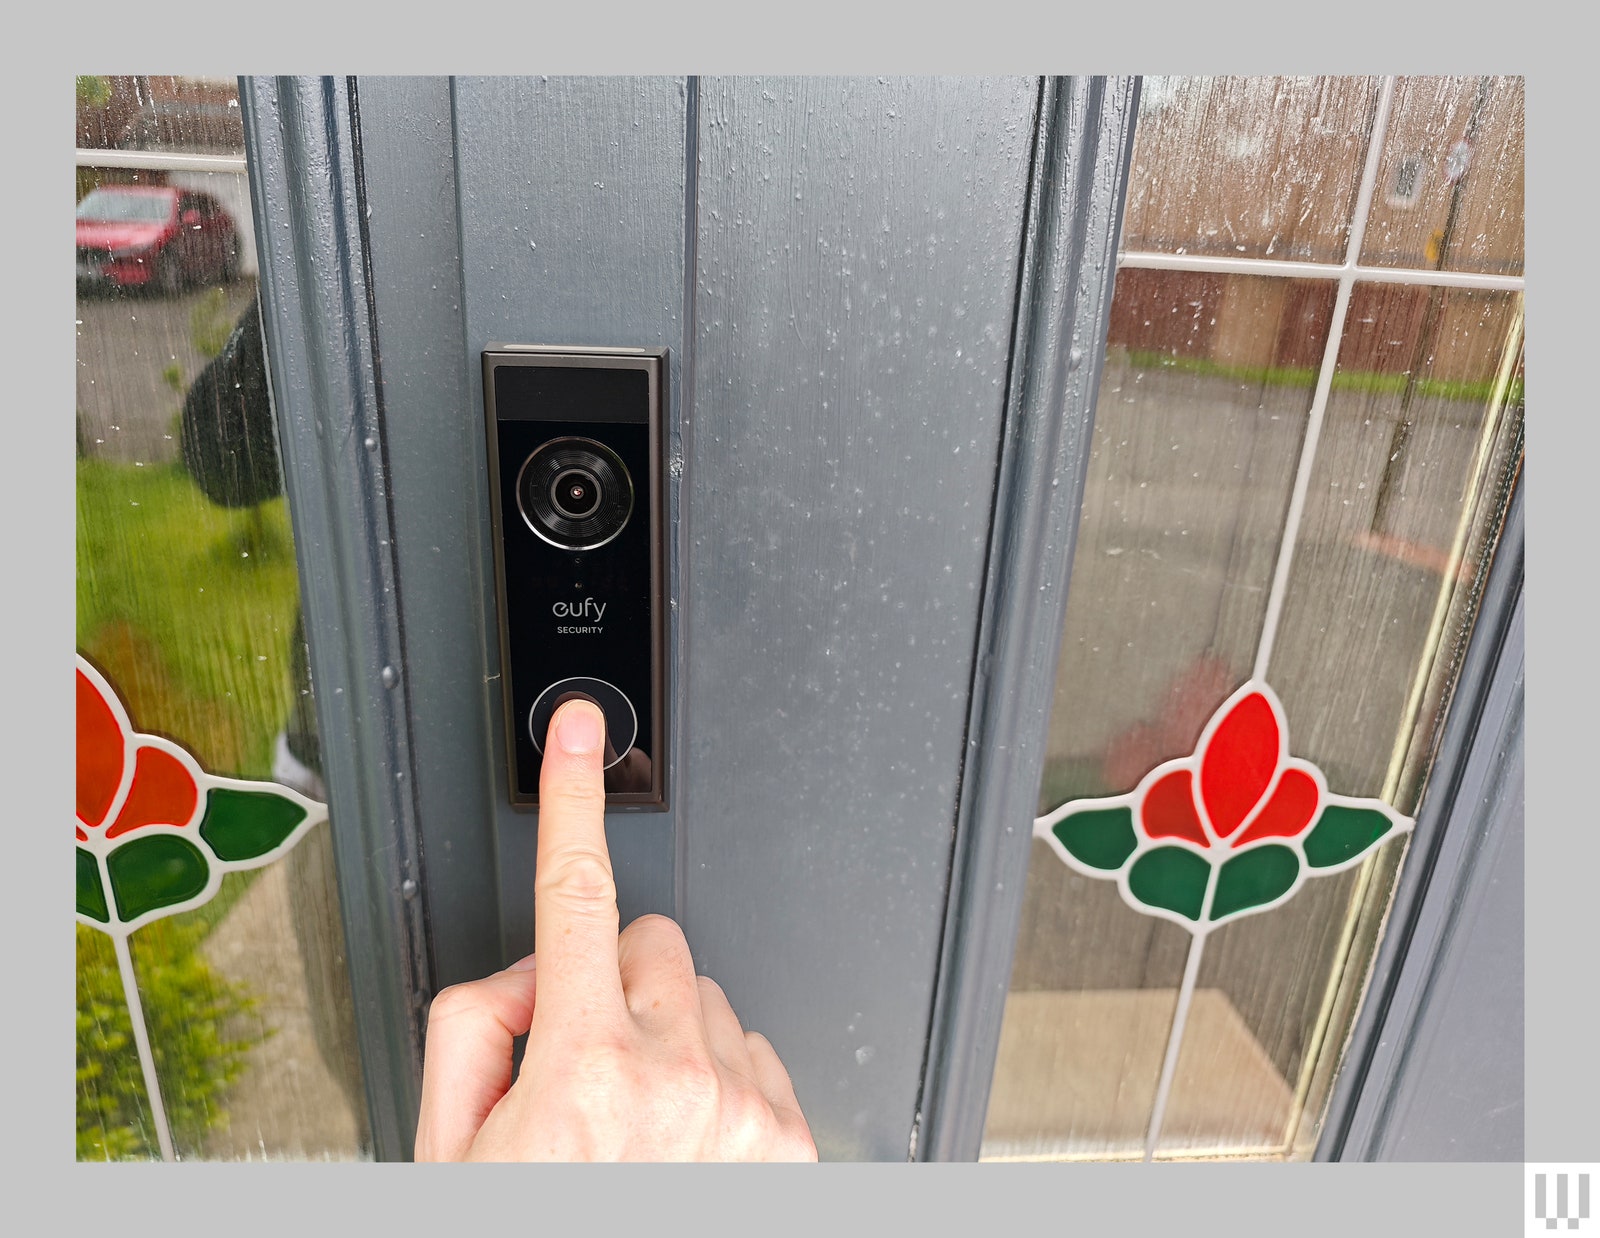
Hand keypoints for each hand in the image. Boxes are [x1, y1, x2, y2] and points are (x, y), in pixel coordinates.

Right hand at [414, 698, 816, 1160]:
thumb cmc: (530, 1225)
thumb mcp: (449, 1146)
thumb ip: (475, 1026)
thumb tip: (532, 974)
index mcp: (582, 1068)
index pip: (572, 896)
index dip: (570, 800)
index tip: (577, 733)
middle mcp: (676, 1078)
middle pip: (651, 943)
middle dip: (611, 980)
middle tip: (582, 1063)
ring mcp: (745, 1111)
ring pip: (706, 999)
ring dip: (667, 1036)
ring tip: (634, 1126)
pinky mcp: (793, 1142)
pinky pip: (754, 1053)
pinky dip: (717, 1080)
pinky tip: (682, 1145)